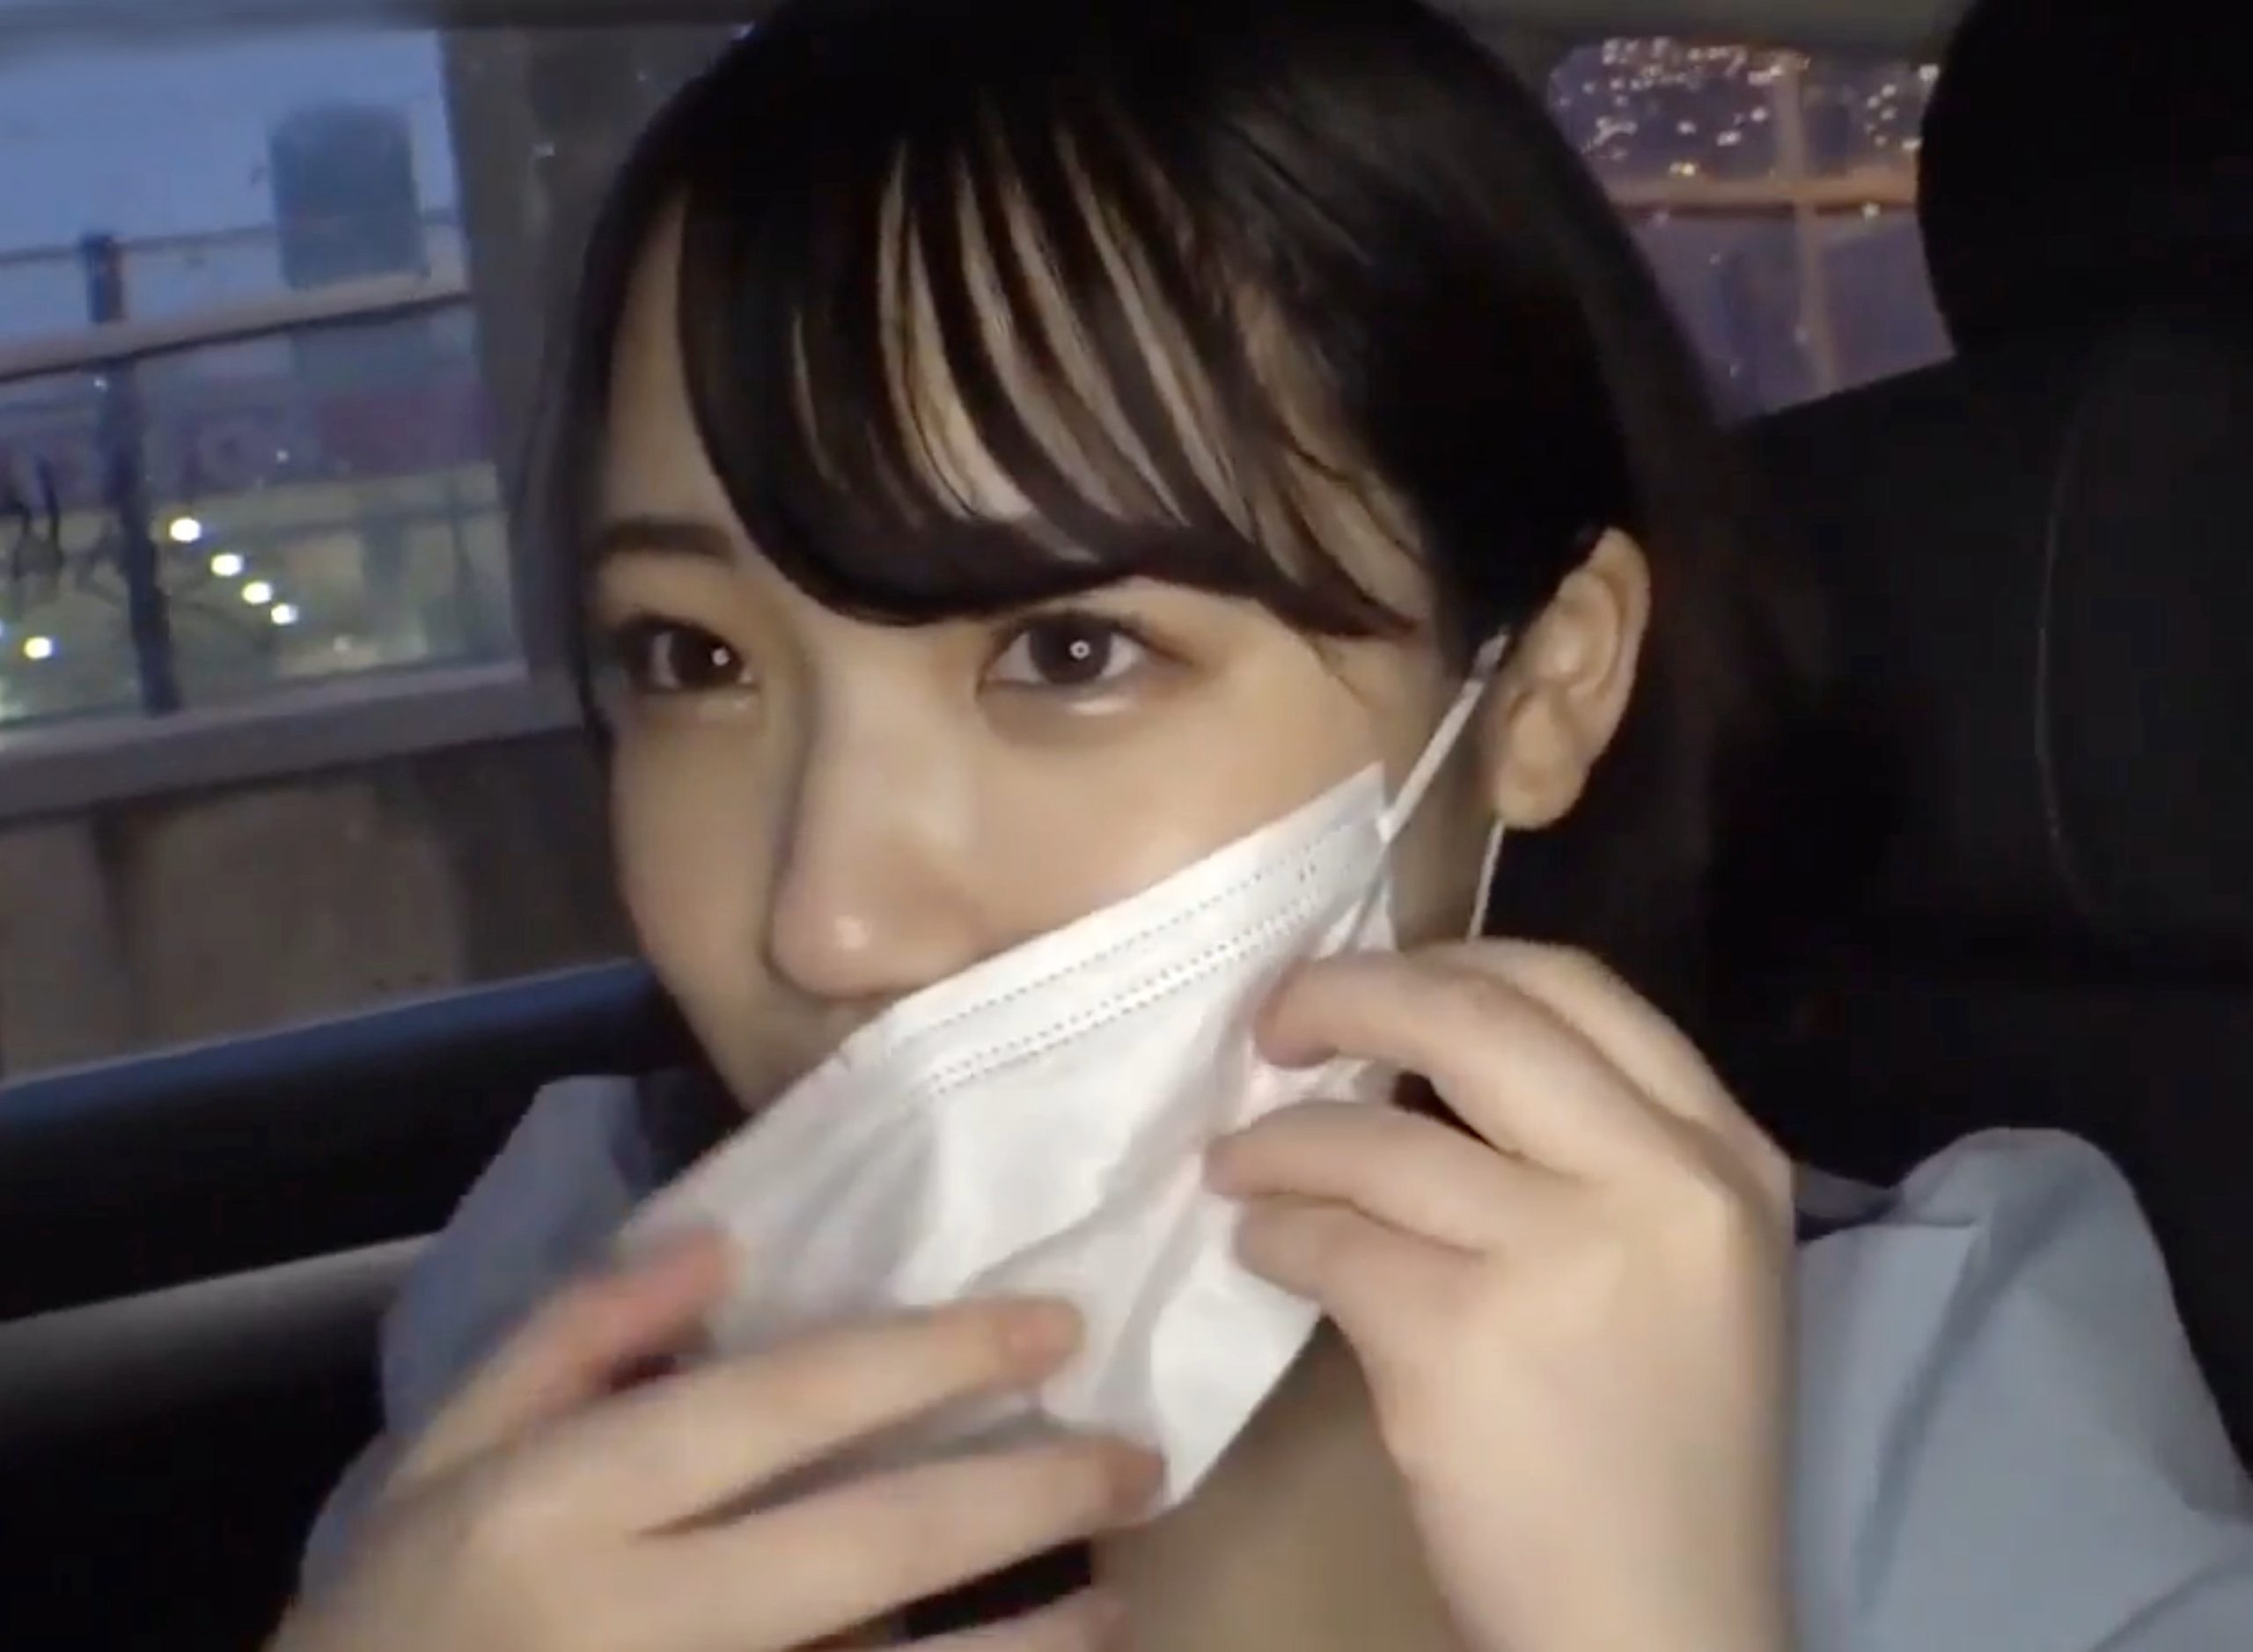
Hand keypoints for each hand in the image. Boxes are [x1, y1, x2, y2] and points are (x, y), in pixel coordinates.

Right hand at [269, 1234, 1152, 1651]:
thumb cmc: (393, 1614)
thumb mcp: (441, 1452)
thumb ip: (572, 1339)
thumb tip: (723, 1240)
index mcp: (561, 1504)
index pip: (777, 1404)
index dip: (928, 1359)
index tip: (1048, 1326)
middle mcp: (636, 1618)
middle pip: (868, 1541)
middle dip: (1021, 1492)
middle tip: (1134, 1455)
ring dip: (1022, 1646)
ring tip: (1119, 1596)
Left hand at [1208, 943, 1795, 1651]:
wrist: (1660, 1628)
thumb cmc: (1663, 1454)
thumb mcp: (1685, 1271)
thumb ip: (1593, 1153)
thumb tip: (1408, 1056)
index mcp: (1723, 1155)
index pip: (1574, 984)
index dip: (1448, 960)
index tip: (1372, 980)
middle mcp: (1661, 1181)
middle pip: (1470, 1016)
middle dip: (1344, 998)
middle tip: (1273, 1024)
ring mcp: (1563, 1254)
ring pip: (1372, 1135)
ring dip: (1278, 1142)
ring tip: (1240, 1166)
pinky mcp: (1463, 1336)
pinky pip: (1328, 1242)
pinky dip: (1273, 1235)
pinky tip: (1263, 1250)